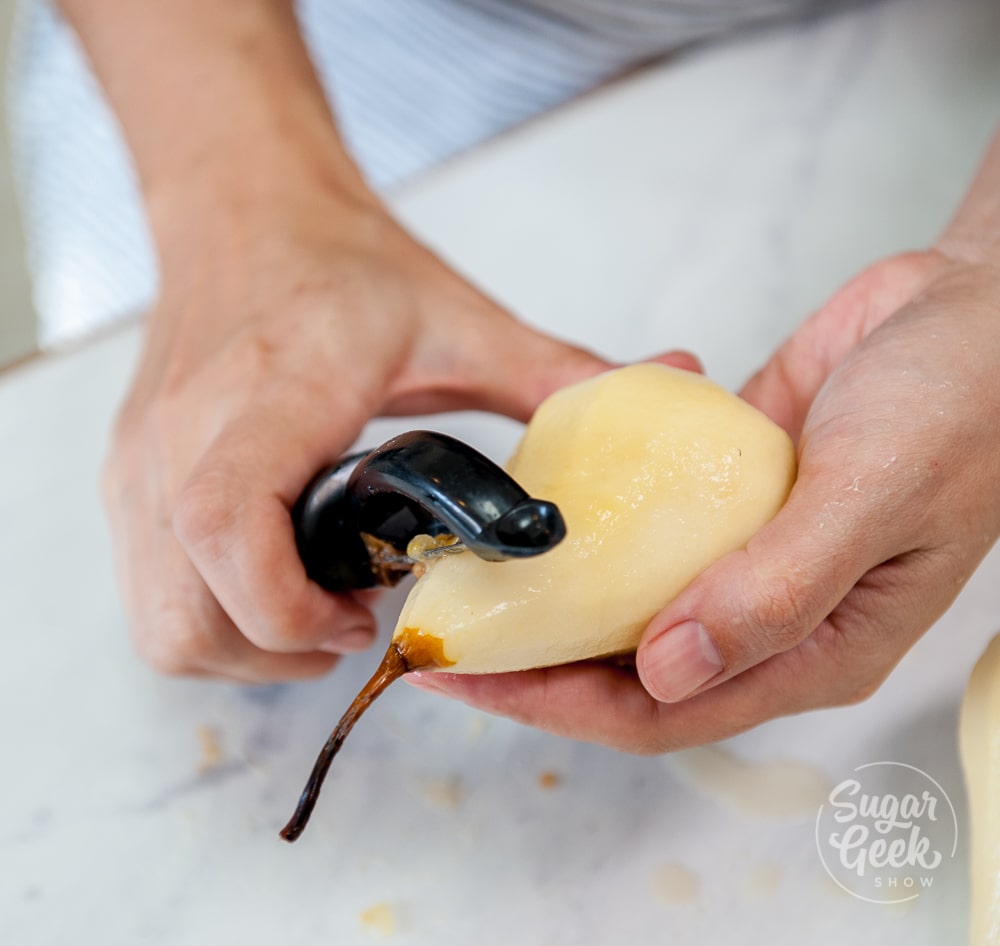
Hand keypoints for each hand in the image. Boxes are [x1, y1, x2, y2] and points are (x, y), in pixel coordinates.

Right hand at [103, 178, 629, 682]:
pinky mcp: (125, 471)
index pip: (228, 526)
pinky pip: (148, 591)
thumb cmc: (342, 261)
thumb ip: (560, 372)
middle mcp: (184, 434)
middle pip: (183, 612)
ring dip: (240, 647)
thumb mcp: (461, 317)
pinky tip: (275, 578)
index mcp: (275, 391)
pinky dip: (210, 616)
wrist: (243, 207)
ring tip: (317, 606)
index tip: (363, 618)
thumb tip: (674, 382)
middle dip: (274, 654)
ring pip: (157, 620)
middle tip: (353, 620)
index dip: (287, 608)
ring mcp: (142, 459)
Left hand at [410, 250, 999, 750]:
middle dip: (529, 653)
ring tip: (467, 559)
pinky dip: (593, 496)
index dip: (552, 703)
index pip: (658, 710)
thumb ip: (775, 589)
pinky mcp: (723, 489)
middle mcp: (767, 612)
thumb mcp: (874, 496)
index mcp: (814, 648)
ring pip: (622, 589)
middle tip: (441, 624)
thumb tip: (665, 671)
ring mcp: (739, 549)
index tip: (463, 675)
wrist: (975, 307)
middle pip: (622, 661)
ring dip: (548, 580)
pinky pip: (639, 507)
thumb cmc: (961, 405)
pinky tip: (550, 468)